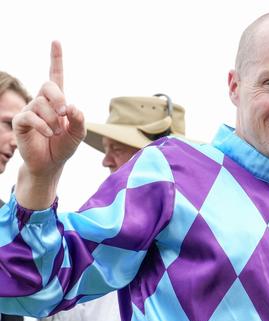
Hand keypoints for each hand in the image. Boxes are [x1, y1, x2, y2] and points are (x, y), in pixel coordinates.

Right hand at [13, 41, 84, 208]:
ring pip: (41, 104)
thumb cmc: (64, 146)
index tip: (56, 41)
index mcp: (57, 101)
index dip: (55, 59)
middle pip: (49, 86)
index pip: (55, 75)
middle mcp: (42, 102)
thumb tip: (72, 107)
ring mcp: (30, 111)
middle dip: (59, 98)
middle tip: (66, 114)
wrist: (51, 163)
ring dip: (54, 120)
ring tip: (57, 132)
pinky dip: (44, 126)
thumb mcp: (78, 133)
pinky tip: (50, 134)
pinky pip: (31, 117)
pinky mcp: (21, 122)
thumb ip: (79, 120)